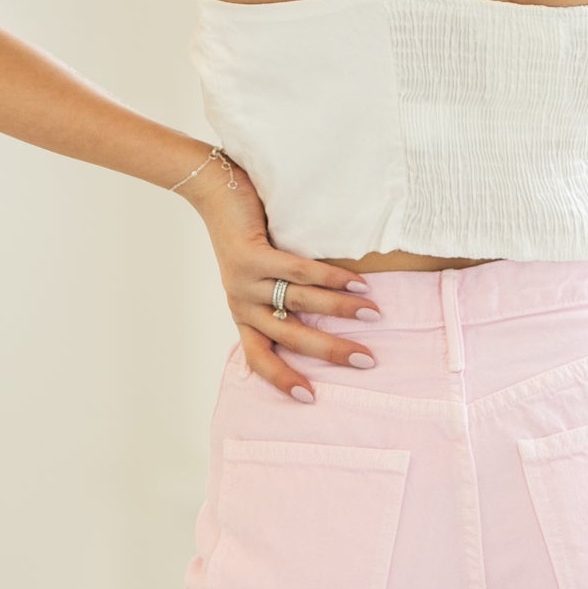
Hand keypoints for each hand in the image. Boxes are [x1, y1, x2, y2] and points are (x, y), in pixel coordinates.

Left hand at [180, 151, 382, 399]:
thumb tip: (334, 317)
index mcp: (244, 316)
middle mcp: (241, 304)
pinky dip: (331, 279)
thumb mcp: (261, 277)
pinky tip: (357, 283)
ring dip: (341, 310)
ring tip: (373, 313)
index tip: (310, 398)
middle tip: (367, 360)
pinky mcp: (250, 257)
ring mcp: (243, 282)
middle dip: (332, 351)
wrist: (214, 190)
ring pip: (300, 303)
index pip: (260, 359)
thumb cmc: (247, 234)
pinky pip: (299, 272)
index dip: (283, 380)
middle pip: (291, 337)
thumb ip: (284, 298)